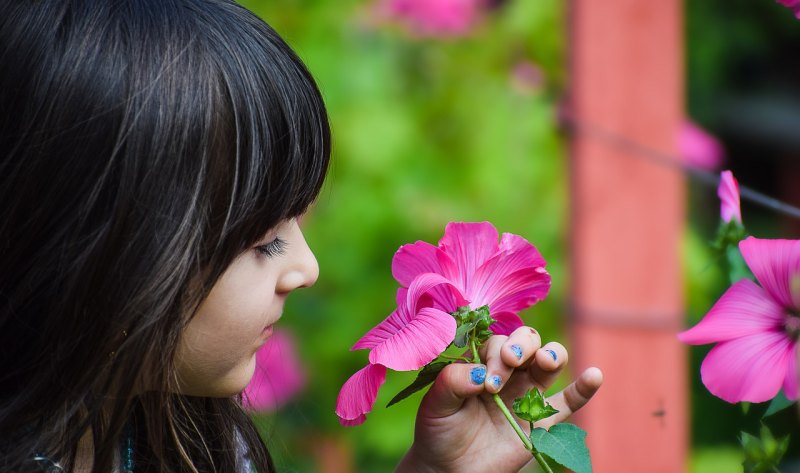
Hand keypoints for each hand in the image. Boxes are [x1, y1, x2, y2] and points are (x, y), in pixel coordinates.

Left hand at [395, 326, 602, 472]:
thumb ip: (453, 381)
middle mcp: (508, 372)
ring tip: (545, 361)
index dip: (495, 354)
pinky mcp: (542, 420)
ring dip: (551, 354)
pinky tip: (594, 375)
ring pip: (549, 361)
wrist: (449, 468)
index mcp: (481, 362)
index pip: (496, 342)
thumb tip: (481, 374)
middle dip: (522, 344)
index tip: (486, 381)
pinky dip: (585, 388)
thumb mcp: (436, 403)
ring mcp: (527, 394)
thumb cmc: (439, 430)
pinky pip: (569, 401)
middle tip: (510, 361)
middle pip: (526, 341)